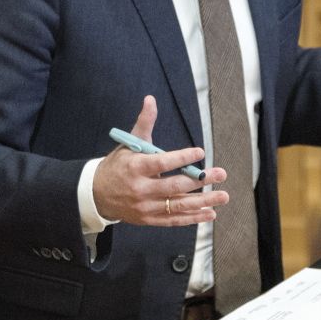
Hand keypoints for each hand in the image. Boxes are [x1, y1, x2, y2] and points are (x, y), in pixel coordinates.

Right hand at [93, 95, 228, 225]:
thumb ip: (144, 123)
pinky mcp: (149, 219)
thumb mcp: (128, 143)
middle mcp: (141, 189)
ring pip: (178, 205)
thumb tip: (151, 99)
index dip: (182, 158)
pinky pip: (174, 220)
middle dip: (200, 180)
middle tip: (220, 173)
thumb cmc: (118, 165)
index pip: (162, 162)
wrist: (97, 194)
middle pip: (175, 186)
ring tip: (223, 196)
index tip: (200, 152)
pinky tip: (209, 213)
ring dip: (203, 202)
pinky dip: (193, 218)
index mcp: (135, 167)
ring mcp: (146, 207)